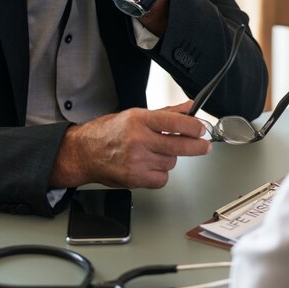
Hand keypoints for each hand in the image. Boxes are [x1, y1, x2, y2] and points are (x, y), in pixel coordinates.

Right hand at [50, 102, 211, 189]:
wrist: (84, 153)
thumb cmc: (108, 132)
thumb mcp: (136, 115)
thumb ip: (167, 113)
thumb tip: (189, 108)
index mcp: (139, 120)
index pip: (174, 123)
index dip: (193, 127)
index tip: (201, 129)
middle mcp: (138, 140)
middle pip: (178, 146)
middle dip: (197, 146)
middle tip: (204, 146)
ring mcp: (136, 161)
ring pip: (171, 163)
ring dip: (170, 158)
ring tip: (155, 153)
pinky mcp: (134, 179)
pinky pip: (162, 179)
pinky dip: (160, 174)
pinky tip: (150, 166)